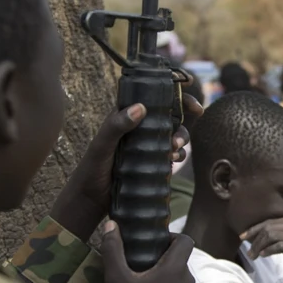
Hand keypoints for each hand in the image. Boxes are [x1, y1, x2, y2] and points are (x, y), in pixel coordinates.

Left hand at [50, 94, 203, 241]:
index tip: (189, 84)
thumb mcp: (102, 144)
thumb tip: (140, 108)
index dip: (170, 89)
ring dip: (181, 138)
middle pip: (168, 114)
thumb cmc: (92, 167)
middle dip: (183, 115)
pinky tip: (174, 160)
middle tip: (190, 121)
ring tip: (175, 149)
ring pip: (173, 134)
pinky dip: (178, 154)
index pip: (150, 96)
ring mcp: (147, 144)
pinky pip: (172, 153)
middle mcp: (138, 127)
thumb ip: (117, 125)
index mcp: (126, 115)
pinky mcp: (153, 161)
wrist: (91, 199)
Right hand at [102, 221, 195, 282]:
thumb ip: (113, 249)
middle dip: (165, 260)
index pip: (186, 241)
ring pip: (181, 282)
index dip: (173, 237)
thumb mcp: (116, 279)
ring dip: (168, 280)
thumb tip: (110, 224)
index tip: (156, 242)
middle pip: (182, 262)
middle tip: (143, 265)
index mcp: (175, 270)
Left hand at [241, 216, 282, 282]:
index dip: (254, 229)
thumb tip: (246, 232)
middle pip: (271, 228)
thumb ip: (271, 234)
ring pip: (274, 236)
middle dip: (256, 240)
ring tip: (253, 256)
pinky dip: (268, 250)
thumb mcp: (282, 243)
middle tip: (249, 253)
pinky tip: (262, 256)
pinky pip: (280, 246)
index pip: (271, 221)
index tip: (241, 237)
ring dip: (259, 246)